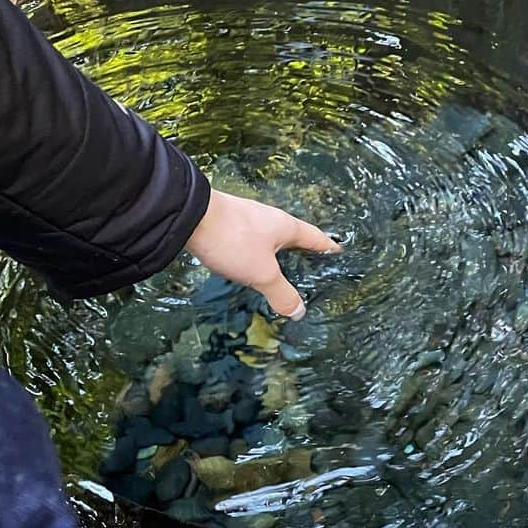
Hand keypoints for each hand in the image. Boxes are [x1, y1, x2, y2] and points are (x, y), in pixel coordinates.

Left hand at [185, 189, 339, 318]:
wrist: (188, 215)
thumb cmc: (234, 241)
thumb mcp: (262, 273)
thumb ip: (281, 293)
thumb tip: (300, 312)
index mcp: (287, 228)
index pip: (316, 238)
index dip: (329, 247)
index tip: (340, 252)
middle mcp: (271, 220)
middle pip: (294, 237)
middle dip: (303, 252)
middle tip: (312, 268)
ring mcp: (248, 220)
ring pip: (271, 240)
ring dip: (278, 255)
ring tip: (281, 272)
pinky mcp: (229, 224)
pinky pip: (252, 242)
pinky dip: (258, 255)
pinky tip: (251, 266)